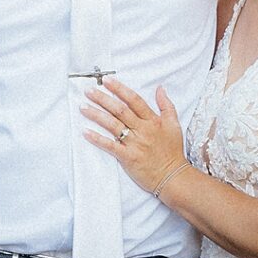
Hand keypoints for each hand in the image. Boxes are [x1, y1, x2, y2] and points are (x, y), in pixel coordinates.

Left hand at [82, 76, 185, 194]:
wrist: (173, 176)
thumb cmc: (173, 151)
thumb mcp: (174, 125)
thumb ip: (166, 105)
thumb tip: (160, 88)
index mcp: (153, 121)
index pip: (134, 100)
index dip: (120, 89)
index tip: (107, 81)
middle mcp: (142, 130)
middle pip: (120, 110)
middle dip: (103, 99)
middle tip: (89, 91)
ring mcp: (135, 144)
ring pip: (113, 125)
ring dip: (96, 115)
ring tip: (83, 107)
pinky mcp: (128, 157)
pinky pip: (110, 146)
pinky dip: (97, 139)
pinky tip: (85, 132)